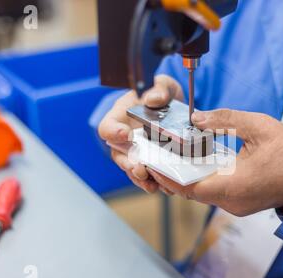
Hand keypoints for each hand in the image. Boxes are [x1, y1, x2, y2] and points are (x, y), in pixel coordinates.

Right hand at [98, 75, 183, 193]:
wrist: (174, 106)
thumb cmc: (160, 93)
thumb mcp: (162, 85)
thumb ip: (158, 89)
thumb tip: (153, 99)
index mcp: (121, 117)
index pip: (107, 128)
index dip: (113, 133)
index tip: (126, 135)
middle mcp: (125, 138)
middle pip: (119, 155)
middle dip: (128, 164)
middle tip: (139, 168)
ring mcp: (137, 152)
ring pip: (132, 169)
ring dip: (141, 179)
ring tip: (151, 185)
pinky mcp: (151, 161)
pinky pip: (149, 176)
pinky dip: (155, 183)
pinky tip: (165, 187)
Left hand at [148, 109, 282, 215]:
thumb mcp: (259, 126)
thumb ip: (225, 119)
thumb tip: (197, 117)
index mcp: (231, 185)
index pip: (186, 186)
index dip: (166, 175)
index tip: (151, 162)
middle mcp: (230, 202)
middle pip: (190, 191)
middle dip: (171, 175)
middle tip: (156, 156)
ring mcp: (235, 206)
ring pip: (201, 193)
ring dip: (186, 177)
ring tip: (171, 157)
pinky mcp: (240, 204)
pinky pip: (213, 193)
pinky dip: (201, 179)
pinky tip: (196, 162)